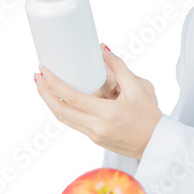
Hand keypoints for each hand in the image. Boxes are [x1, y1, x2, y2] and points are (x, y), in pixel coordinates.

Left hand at [35, 45, 160, 159]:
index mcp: (107, 113)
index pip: (71, 97)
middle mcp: (96, 127)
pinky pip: (73, 123)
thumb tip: (102, 49)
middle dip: (44, 93)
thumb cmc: (149, 117)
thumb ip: (118, 67)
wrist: (156, 144)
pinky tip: (60, 99)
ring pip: (63, 119)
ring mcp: (93, 135)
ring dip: (50, 102)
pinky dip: (63, 110)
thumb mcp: (137, 89)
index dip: (53, 83)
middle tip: (37, 76)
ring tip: (43, 86)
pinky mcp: (94, 139)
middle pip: (59, 111)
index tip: (43, 70)